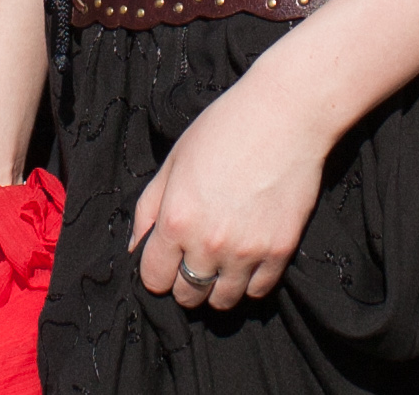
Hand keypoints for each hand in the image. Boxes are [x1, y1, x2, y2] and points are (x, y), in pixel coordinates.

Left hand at [129, 74, 327, 312]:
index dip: (155, 273)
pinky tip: (246, 259)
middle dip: (183, 282)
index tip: (164, 261)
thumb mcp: (173, 162)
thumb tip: (135, 246)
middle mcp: (208, 243)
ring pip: (223, 301)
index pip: (154, 279)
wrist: (283, 117)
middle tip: (192, 261)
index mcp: (176, 220)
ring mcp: (246, 251)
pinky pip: (258, 291)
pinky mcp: (279, 252)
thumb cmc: (223, 130)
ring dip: (216, 287)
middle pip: (187, 295)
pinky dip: (249, 282)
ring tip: (219, 263)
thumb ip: (148, 208)